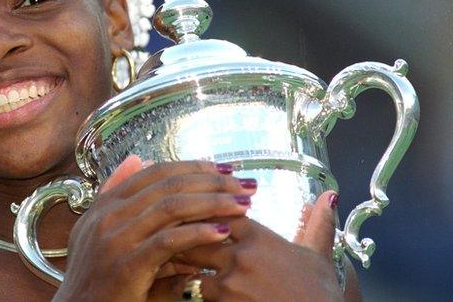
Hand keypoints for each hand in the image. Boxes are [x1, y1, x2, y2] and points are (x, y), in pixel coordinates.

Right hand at [53, 157, 256, 301]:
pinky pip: (168, 241)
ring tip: (242, 204)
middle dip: (213, 181)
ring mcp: (115, 239)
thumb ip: (116, 193)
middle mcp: (108, 215)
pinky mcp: (126, 266)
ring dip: (213, 202)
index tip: (226, 168)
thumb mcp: (97, 230)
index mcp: (106, 203)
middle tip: (245, 184)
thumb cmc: (96, 276)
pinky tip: (221, 232)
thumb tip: (136, 158)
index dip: (195, 166)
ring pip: (172, 207)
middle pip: (169, 184)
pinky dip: (198, 233)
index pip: (157, 171)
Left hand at [164, 191, 342, 300]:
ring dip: (175, 256)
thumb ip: (319, 224)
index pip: (218, 207)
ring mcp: (230, 280)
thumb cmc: (317, 295)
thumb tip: (328, 197)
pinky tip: (169, 281)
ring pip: (188, 259)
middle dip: (179, 227)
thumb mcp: (319, 258)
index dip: (202, 205)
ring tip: (161, 251)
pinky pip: (191, 288)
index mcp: (259, 236)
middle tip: (161, 224)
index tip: (189, 205)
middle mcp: (241, 253)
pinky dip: (180, 283)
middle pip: (195, 228)